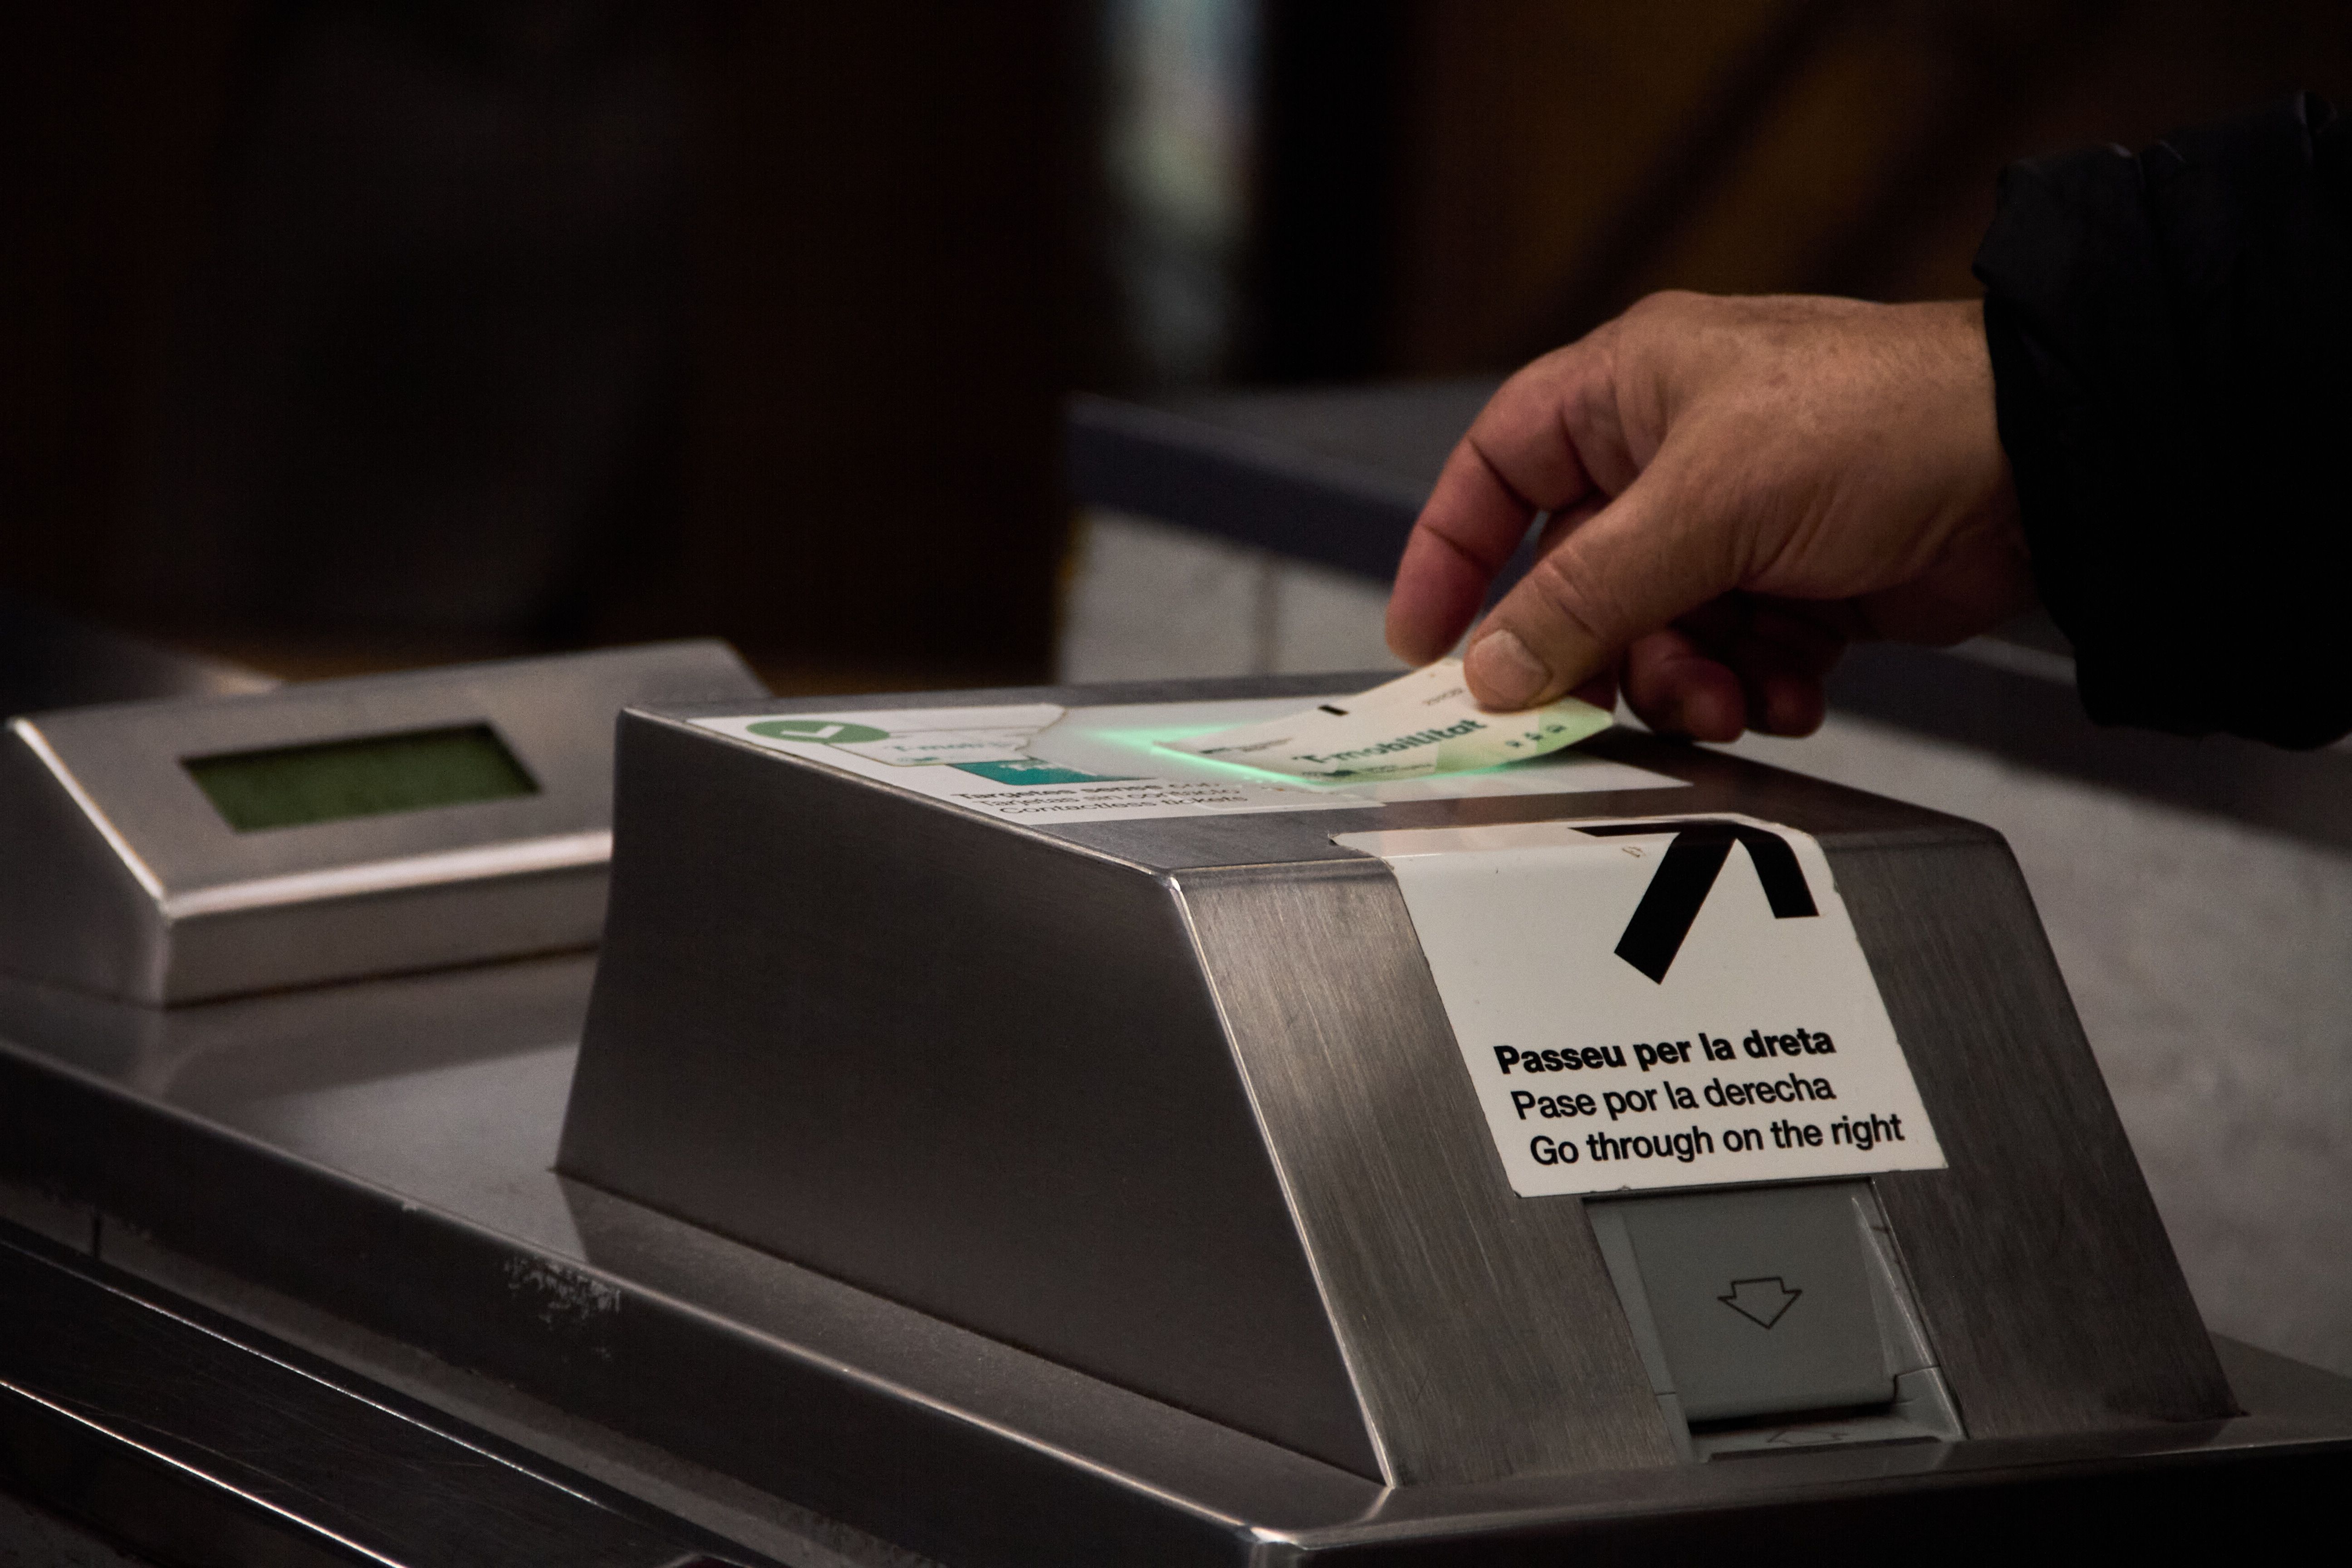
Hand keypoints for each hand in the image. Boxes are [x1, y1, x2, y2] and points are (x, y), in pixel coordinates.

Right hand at [1384, 292, 2030, 739]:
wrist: (2044, 466)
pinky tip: (1791, 689)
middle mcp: (1674, 455)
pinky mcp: (1800, 585)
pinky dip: (1753, 687)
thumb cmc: (1879, 423)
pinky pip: (1733, 659)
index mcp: (1629, 393)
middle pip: (1578, 580)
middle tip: (1606, 706)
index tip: (1425, 639)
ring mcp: (1738, 523)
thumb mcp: (1708, 505)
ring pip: (1655, 635)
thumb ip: (1589, 593)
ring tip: (1734, 695)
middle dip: (1600, 653)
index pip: (1497, 468)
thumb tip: (1494, 666)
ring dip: (1685, 683)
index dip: (1452, 552)